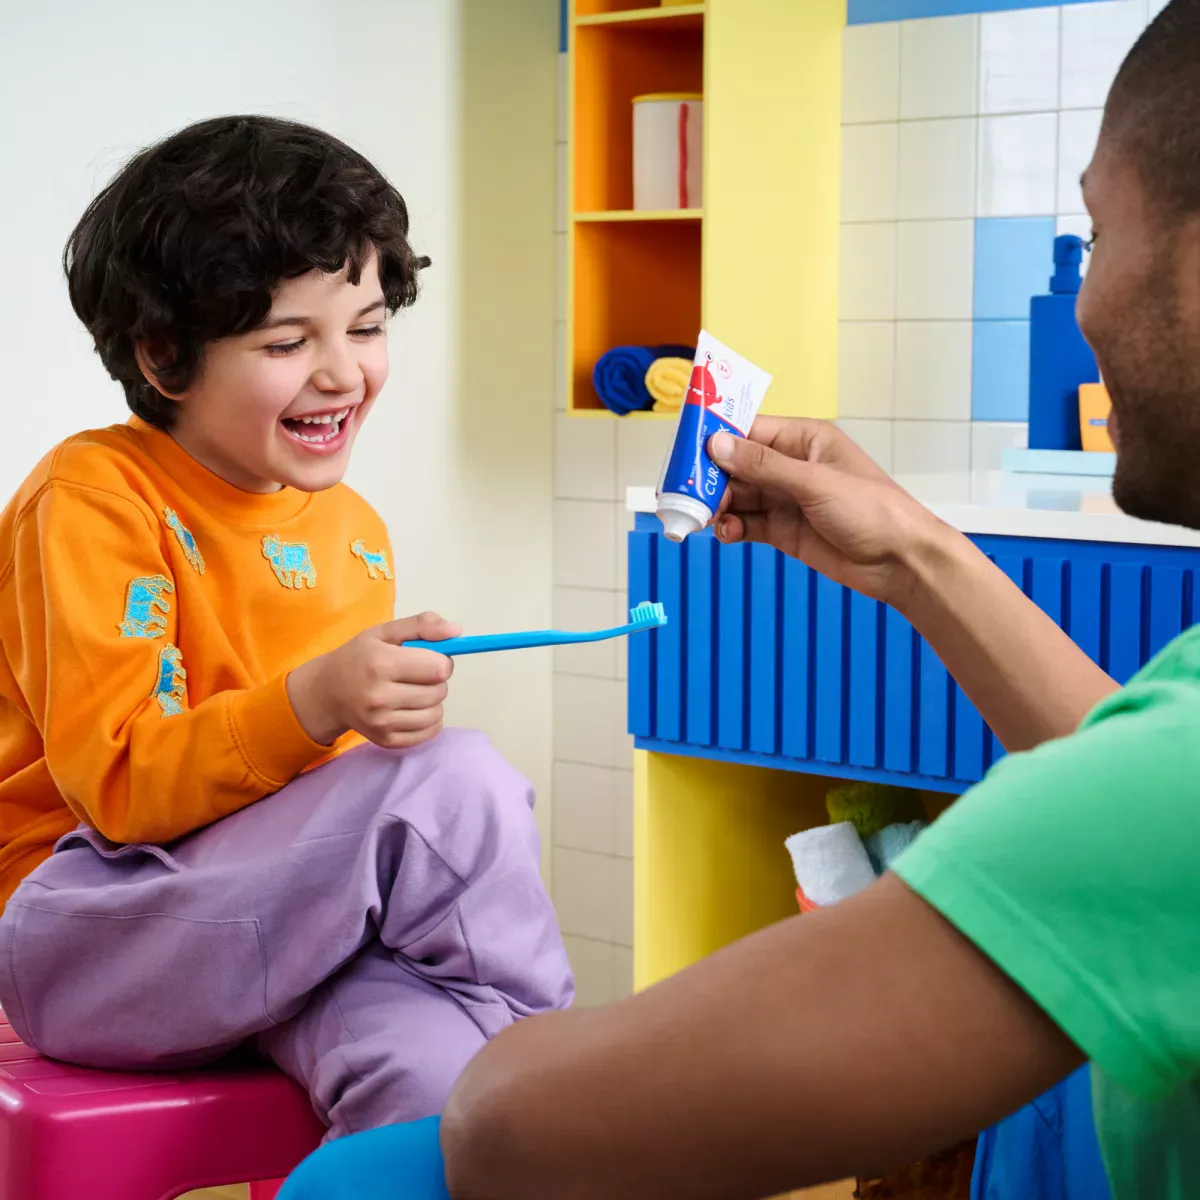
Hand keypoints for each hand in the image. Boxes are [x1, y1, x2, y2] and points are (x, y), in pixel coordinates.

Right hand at [287, 612, 459, 747]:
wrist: (328, 692)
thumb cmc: (360, 657)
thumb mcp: (385, 632)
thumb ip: (422, 625)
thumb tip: (456, 631)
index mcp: (381, 663)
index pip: (439, 668)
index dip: (443, 661)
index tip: (430, 658)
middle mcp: (380, 696)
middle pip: (439, 691)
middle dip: (436, 681)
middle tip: (417, 675)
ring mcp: (381, 723)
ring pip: (437, 713)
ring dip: (433, 701)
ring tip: (414, 691)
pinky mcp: (385, 740)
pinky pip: (429, 733)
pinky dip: (429, 720)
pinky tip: (413, 708)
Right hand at [709, 418, 947, 609]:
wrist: (899, 561)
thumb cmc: (872, 510)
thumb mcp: (814, 482)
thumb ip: (764, 466)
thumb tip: (718, 446)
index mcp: (802, 440)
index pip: (748, 430)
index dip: (716, 438)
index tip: (686, 449)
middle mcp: (790, 466)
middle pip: (735, 465)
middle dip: (711, 478)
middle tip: (687, 492)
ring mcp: (785, 499)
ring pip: (737, 496)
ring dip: (717, 505)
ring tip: (704, 516)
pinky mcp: (782, 530)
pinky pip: (745, 523)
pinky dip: (730, 527)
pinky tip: (726, 532)